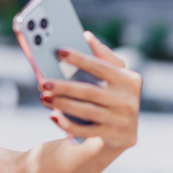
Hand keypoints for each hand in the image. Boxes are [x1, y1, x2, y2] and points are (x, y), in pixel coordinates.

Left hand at [39, 31, 142, 149]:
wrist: (124, 132)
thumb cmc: (112, 95)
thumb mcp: (114, 76)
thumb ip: (102, 56)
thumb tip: (87, 36)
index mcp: (129, 79)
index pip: (101, 66)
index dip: (79, 59)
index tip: (58, 51)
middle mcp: (129, 100)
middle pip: (90, 91)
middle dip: (64, 86)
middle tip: (43, 82)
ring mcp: (122, 120)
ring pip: (86, 111)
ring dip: (62, 104)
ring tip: (43, 97)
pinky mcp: (114, 136)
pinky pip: (86, 131)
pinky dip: (67, 124)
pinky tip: (52, 116)